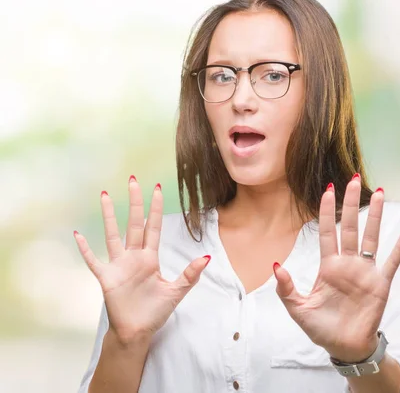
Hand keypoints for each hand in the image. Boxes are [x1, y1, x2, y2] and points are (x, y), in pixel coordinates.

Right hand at [73, 176, 209, 345]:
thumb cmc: (156, 312)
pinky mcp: (106, 278)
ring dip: (110, 216)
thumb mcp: (177, 291)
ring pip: (113, 235)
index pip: (154, 227)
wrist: (138, 332)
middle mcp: (134, 257)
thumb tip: (207, 256)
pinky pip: (94, 261)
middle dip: (135, 202)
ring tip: (106, 195)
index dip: (155, 209)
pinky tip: (78, 234)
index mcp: (150, 258)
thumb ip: (191, 274)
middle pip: (135, 224)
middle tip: (133, 180)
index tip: (157, 188)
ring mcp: (119, 266)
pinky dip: (86, 249)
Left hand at [273, 174, 399, 362]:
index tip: (326, 190)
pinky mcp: (381, 284)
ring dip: (374, 216)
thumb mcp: (298, 309)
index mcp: (328, 266)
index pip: (327, 232)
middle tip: (354, 179)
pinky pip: (392, 261)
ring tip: (379, 192)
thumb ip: (287, 289)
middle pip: (349, 227)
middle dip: (351, 203)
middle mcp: (348, 264)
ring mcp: (366, 272)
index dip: (326, 211)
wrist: (344, 347)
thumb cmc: (321, 328)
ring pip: (370, 237)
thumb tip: (276, 266)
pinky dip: (399, 246)